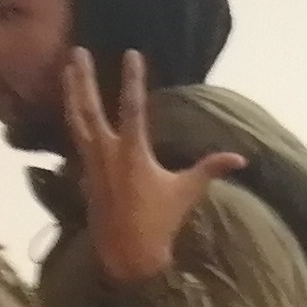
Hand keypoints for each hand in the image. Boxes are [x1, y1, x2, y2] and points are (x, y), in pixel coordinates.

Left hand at [62, 51, 242, 288]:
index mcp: (133, 153)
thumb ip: (210, 169)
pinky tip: (71, 109)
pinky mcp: (85, 174)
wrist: (127, 254)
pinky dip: (74, 121)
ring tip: (65, 70)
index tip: (132, 53)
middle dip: (83, 79)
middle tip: (76, 52)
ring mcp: (91, 163)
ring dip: (71, 94)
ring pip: (76, 121)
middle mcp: (106, 153)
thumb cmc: (160, 222)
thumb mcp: (187, 192)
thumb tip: (241, 158)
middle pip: (90, 108)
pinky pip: (76, 140)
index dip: (132, 79)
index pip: (133, 107)